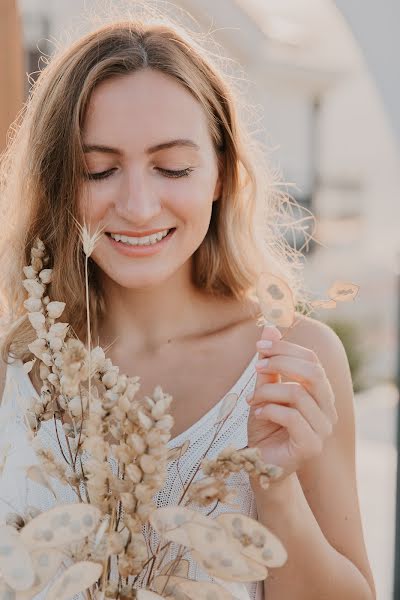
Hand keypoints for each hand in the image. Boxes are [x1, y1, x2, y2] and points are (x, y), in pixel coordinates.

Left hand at [247, 325, 337, 483]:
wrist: (259, 465)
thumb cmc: (265, 427)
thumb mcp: (264, 391)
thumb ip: (269, 365)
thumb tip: (270, 328)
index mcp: (320, 393)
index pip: (312, 360)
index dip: (286, 349)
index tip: (260, 347)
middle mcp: (328, 409)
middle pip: (312, 372)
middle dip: (280, 363)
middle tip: (257, 367)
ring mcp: (323, 429)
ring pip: (299, 393)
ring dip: (268, 391)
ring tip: (252, 400)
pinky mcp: (312, 446)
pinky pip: (292, 416)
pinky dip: (269, 410)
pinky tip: (257, 414)